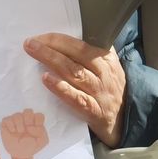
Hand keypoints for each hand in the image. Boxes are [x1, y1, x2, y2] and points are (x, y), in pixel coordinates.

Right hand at [1, 108, 49, 158]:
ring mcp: (16, 120)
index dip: (38, 122)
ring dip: (19, 124)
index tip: (36, 131)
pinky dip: (10, 125)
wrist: (20, 154)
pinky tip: (12, 131)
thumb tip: (31, 127)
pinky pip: (7, 119)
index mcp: (35, 122)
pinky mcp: (6, 123)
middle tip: (27, 129)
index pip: (39, 115)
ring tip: (19, 132)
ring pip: (17, 115)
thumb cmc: (31, 146)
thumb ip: (42, 133)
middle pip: (28, 111)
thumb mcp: (42, 142)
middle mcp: (26, 119)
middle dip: (28, 119)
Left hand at [26, 33, 126, 147]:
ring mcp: (100, 92)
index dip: (61, 39)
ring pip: (75, 72)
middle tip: (31, 42)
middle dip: (53, 45)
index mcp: (107, 60)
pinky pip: (77, 98)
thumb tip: (62, 42)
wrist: (126, 122)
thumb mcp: (109, 70)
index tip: (41, 36)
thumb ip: (92, 57)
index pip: (83, 44)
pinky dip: (61, 88)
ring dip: (52, 60)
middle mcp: (105, 73)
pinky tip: (46, 79)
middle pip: (78, 54)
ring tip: (34, 52)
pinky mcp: (95, 111)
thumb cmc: (110, 92)